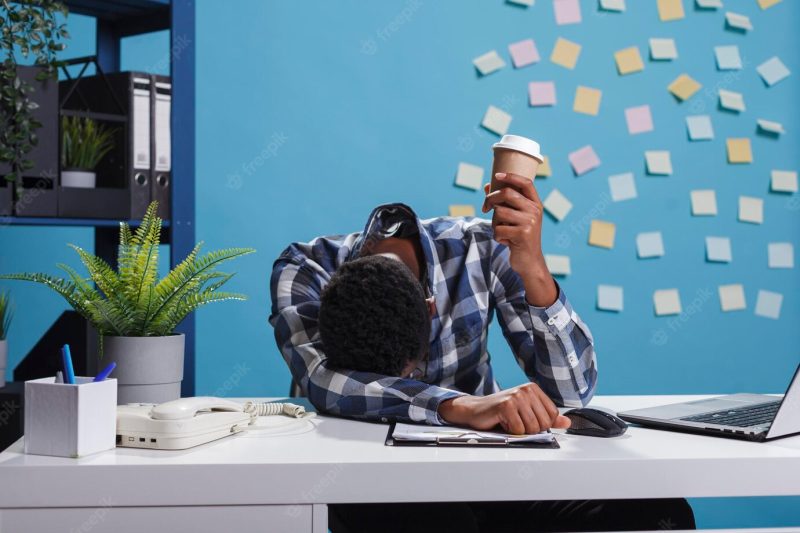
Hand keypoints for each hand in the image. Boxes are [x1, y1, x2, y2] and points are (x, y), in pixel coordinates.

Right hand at [438, 383, 571, 434]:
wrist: (475, 410)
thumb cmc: (501, 412)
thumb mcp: (527, 412)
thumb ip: (547, 417)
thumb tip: (567, 423)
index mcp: (533, 389)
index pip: (553, 415)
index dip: (543, 424)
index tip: (529, 421)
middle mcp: (526, 389)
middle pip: (543, 423)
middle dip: (531, 429)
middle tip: (517, 422)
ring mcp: (516, 396)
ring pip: (532, 427)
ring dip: (520, 431)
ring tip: (510, 421)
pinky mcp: (506, 405)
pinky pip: (518, 429)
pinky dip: (510, 431)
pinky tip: (502, 422)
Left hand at [481, 173, 556, 306]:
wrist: (530, 261)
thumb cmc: (519, 237)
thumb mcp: (515, 217)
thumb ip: (505, 202)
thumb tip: (488, 185)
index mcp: (535, 204)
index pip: (526, 183)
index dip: (511, 176)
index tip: (497, 175)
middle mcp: (535, 211)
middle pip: (507, 194)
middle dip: (491, 199)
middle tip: (485, 208)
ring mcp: (530, 222)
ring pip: (499, 212)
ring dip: (494, 223)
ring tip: (502, 231)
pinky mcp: (522, 234)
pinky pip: (498, 229)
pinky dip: (497, 236)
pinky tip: (506, 241)